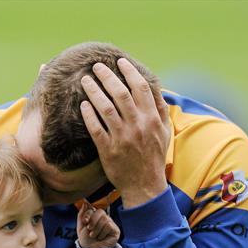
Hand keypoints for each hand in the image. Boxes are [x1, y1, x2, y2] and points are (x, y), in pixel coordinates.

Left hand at [77, 200, 119, 247]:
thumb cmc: (86, 240)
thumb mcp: (80, 227)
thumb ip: (81, 215)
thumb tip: (85, 203)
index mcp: (95, 217)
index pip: (94, 209)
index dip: (89, 214)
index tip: (85, 221)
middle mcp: (103, 219)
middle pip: (100, 211)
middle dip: (93, 221)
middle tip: (89, 229)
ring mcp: (110, 224)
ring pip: (105, 219)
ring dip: (97, 229)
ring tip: (94, 236)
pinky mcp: (115, 230)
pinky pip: (109, 225)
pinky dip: (102, 232)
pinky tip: (101, 237)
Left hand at [80, 58, 170, 207]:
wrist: (144, 186)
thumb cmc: (154, 157)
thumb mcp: (164, 132)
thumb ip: (160, 109)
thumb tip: (156, 87)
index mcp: (152, 119)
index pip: (141, 87)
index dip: (129, 71)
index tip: (120, 61)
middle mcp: (137, 126)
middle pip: (120, 93)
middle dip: (107, 76)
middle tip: (96, 66)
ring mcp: (122, 138)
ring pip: (105, 108)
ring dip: (94, 91)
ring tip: (85, 80)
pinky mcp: (108, 150)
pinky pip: (96, 129)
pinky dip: (89, 115)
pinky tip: (83, 105)